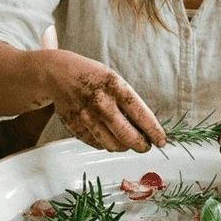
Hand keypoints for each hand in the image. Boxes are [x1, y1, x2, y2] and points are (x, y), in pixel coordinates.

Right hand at [46, 52, 165, 152]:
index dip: (154, 132)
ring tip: (128, 142)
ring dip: (125, 147)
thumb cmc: (93, 77)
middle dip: (142, 146)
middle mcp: (101, 103)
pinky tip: (109, 136)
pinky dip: (106, 144)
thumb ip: (128, 102)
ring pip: (113, 145)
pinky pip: (97, 144)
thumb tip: (147, 128)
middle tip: (146, 146)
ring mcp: (87, 117)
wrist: (58, 73)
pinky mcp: (75, 127)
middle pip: (128, 136)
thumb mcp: (114, 80)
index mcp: (116, 87)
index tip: (161, 140)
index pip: (142, 115)